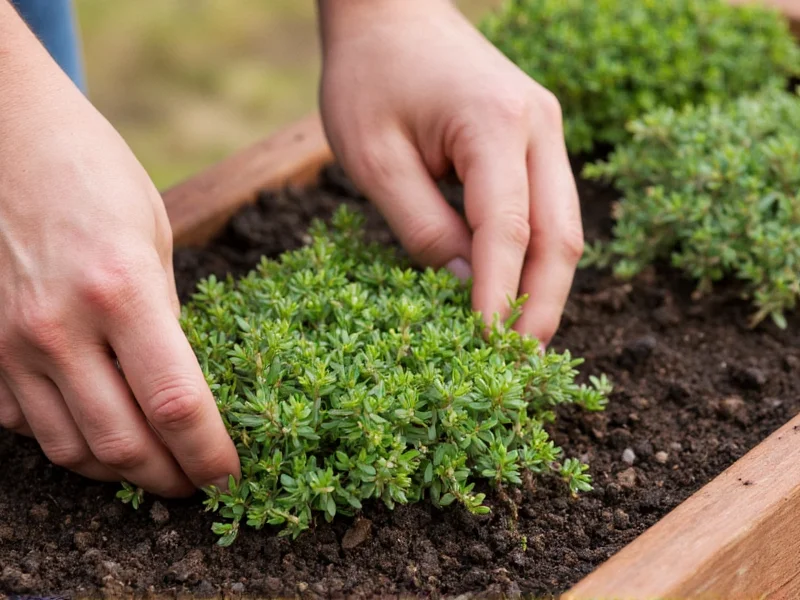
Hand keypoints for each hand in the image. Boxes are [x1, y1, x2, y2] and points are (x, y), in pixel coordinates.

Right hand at [0, 7, 238, 494]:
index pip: (176, 405)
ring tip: (150, 464)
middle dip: (167, 478)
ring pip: (68, 447)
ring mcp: (10, 342)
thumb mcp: (154, 236)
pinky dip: (62, 437)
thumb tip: (180, 383)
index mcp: (122, 292)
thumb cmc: (92, 174)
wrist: (5, 133)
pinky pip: (20, 422)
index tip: (229, 476)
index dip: (208, 455)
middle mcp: (60, 327)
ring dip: (116, 470)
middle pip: (121, 444)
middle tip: (195, 482)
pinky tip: (91, 422)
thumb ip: (164, 315)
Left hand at [318, 0, 582, 344]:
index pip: (506, 230)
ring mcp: (545, 131)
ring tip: (524, 342)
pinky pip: (548, 209)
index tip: (488, 350)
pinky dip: (537, 257)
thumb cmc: (370, 78)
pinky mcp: (536, 140)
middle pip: (559, 235)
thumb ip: (419, 225)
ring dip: (547, 287)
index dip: (499, 296)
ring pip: (564, 227)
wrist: (392, 14)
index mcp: (493, 125)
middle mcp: (537, 127)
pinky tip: (518, 292)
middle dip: (543, 305)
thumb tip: (464, 286)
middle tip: (522, 364)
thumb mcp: (373, 158)